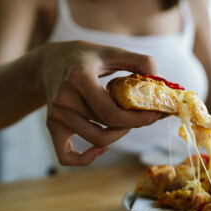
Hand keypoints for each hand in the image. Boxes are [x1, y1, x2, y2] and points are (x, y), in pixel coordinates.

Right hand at [38, 41, 161, 165]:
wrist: (49, 63)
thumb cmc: (85, 57)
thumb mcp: (112, 51)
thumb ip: (140, 61)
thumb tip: (161, 80)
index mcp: (79, 79)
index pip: (112, 113)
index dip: (138, 119)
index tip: (155, 114)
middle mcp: (65, 100)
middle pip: (108, 128)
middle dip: (134, 124)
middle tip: (146, 115)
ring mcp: (56, 116)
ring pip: (97, 140)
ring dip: (119, 135)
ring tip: (126, 121)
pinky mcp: (52, 126)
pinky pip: (66, 156)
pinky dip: (85, 158)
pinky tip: (102, 148)